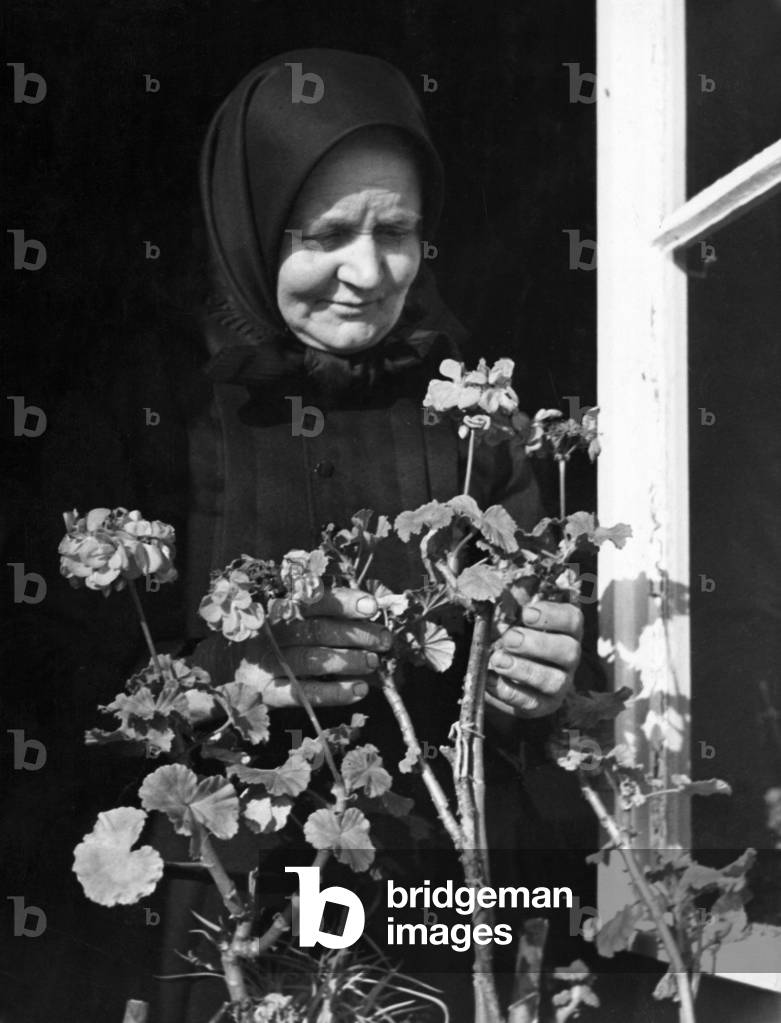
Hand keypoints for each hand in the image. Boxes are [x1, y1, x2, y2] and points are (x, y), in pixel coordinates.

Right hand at [245, 587, 390, 708]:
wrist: (233, 674)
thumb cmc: (278, 642)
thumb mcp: (295, 620)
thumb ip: (327, 614)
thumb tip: (370, 609)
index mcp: (277, 607)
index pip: (313, 601)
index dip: (344, 602)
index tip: (372, 606)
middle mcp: (270, 633)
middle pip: (316, 630)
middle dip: (355, 634)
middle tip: (383, 640)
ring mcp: (266, 663)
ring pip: (311, 660)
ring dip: (348, 661)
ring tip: (373, 662)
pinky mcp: (266, 693)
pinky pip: (303, 693)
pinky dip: (333, 692)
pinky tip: (358, 690)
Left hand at [485, 601, 582, 718]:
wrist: (504, 676)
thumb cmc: (512, 638)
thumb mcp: (512, 618)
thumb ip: (511, 605)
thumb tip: (501, 588)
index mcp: (565, 630)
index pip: (573, 619)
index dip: (552, 615)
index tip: (526, 613)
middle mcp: (568, 657)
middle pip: (569, 651)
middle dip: (538, 644)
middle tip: (509, 638)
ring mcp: (559, 684)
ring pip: (553, 680)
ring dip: (523, 669)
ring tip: (498, 660)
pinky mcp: (543, 705)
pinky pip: (531, 702)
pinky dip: (508, 691)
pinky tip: (490, 679)